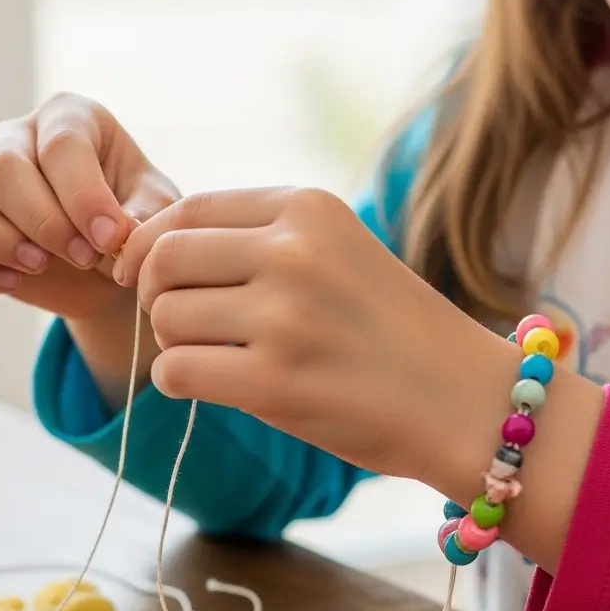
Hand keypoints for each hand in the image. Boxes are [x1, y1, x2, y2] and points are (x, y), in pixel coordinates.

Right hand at [0, 92, 179, 320]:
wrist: (112, 266)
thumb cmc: (135, 222)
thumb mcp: (157, 212)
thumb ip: (147, 215)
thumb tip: (120, 234)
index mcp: (68, 119)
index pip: (61, 144)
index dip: (84, 196)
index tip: (110, 239)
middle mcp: (14, 141)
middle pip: (3, 169)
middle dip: (46, 224)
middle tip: (85, 258)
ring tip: (39, 265)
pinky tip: (10, 283)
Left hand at [114, 187, 516, 482]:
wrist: (465, 401)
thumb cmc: (392, 330)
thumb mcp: (337, 253)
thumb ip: (259, 241)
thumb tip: (155, 249)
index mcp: (308, 209)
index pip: (187, 209)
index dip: (149, 244)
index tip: (144, 275)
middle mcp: (293, 253)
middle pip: (163, 260)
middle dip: (154, 294)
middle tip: (179, 323)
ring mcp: (284, 318)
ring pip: (165, 318)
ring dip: (172, 343)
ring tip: (212, 357)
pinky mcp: (274, 382)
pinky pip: (176, 372)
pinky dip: (177, 381)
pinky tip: (208, 386)